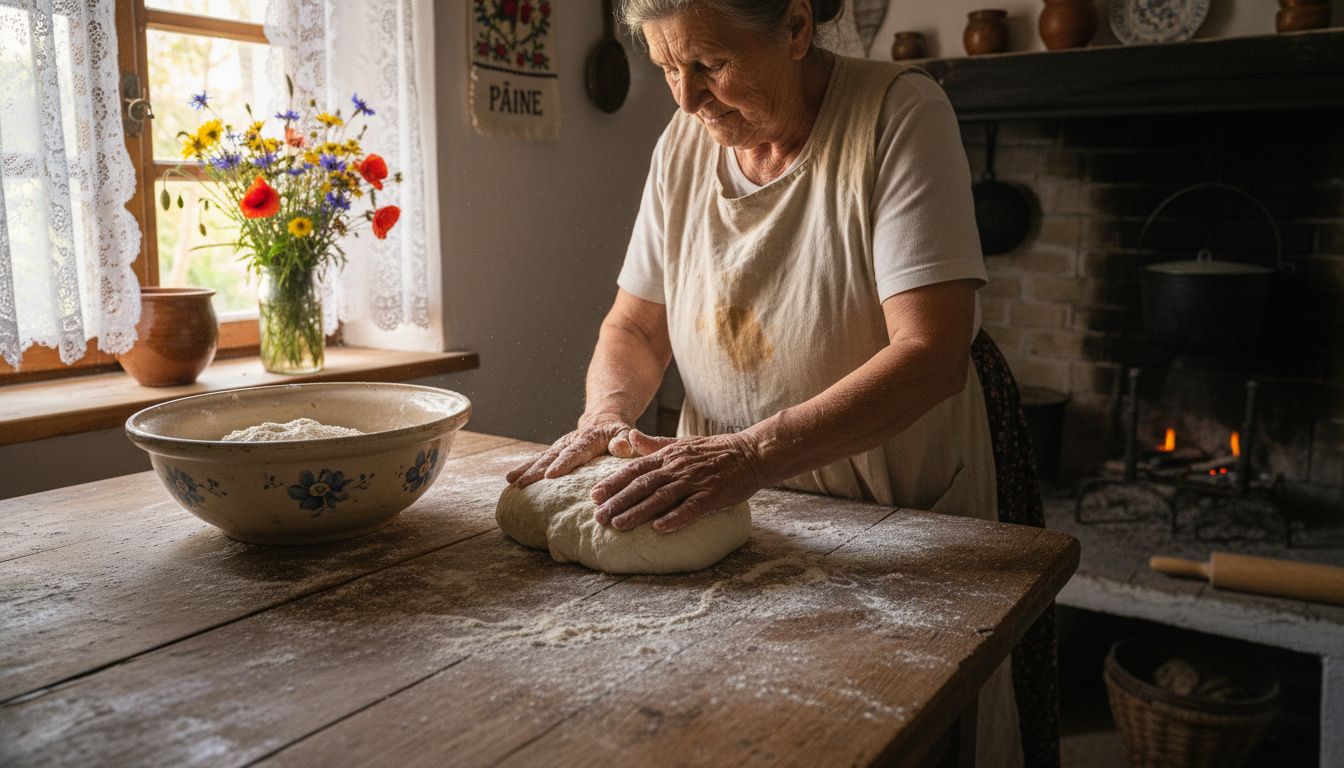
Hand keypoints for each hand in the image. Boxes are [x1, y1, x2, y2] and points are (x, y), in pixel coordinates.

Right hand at [506, 413, 641, 487]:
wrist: (603, 420)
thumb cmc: (618, 432)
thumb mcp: (625, 433)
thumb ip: (624, 441)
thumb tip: (622, 446)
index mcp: (587, 440)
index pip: (575, 453)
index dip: (563, 464)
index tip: (551, 475)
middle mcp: (569, 442)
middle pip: (552, 457)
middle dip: (537, 471)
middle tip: (524, 484)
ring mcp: (559, 447)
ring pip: (541, 459)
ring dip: (526, 471)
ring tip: (512, 482)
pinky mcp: (554, 452)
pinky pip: (537, 461)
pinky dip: (524, 469)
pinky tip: (510, 480)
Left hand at [589, 430, 765, 533]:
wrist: (751, 453)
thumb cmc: (715, 451)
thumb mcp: (682, 444)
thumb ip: (655, 444)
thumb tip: (630, 438)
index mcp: (669, 456)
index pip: (635, 469)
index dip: (613, 483)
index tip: (594, 495)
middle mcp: (678, 467)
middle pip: (642, 484)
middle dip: (618, 501)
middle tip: (598, 517)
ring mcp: (695, 481)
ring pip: (661, 497)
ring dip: (638, 511)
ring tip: (619, 525)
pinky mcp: (713, 495)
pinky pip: (691, 508)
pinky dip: (675, 518)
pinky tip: (659, 529)